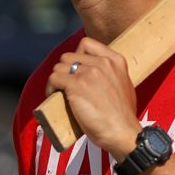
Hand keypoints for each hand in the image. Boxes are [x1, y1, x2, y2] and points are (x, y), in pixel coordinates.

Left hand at [47, 37, 140, 159]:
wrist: (122, 130)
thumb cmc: (123, 114)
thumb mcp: (124, 84)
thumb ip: (112, 74)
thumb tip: (96, 75)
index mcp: (116, 60)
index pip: (86, 44)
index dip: (76, 55)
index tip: (76, 70)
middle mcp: (102, 63)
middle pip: (68, 56)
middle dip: (64, 70)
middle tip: (65, 85)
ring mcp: (89, 73)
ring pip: (58, 67)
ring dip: (55, 80)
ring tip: (59, 93)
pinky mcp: (76, 86)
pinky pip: (53, 78)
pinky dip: (50, 88)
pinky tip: (54, 97)